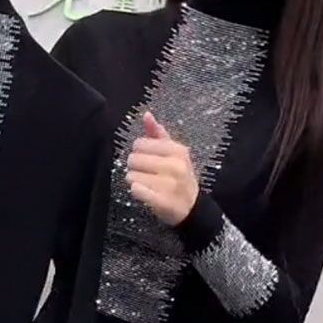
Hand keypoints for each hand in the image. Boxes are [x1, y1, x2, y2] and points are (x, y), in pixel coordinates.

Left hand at [126, 111, 199, 226]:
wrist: (191, 206)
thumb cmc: (179, 176)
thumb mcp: (174, 153)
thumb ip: (158, 134)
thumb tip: (146, 115)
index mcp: (177, 151)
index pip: (140, 143)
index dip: (138, 151)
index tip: (146, 158)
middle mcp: (175, 166)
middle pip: (133, 159)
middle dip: (135, 167)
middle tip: (146, 172)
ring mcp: (169, 184)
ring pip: (132, 176)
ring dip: (135, 180)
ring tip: (147, 183)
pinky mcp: (162, 201)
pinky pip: (136, 190)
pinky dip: (137, 191)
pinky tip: (144, 192)